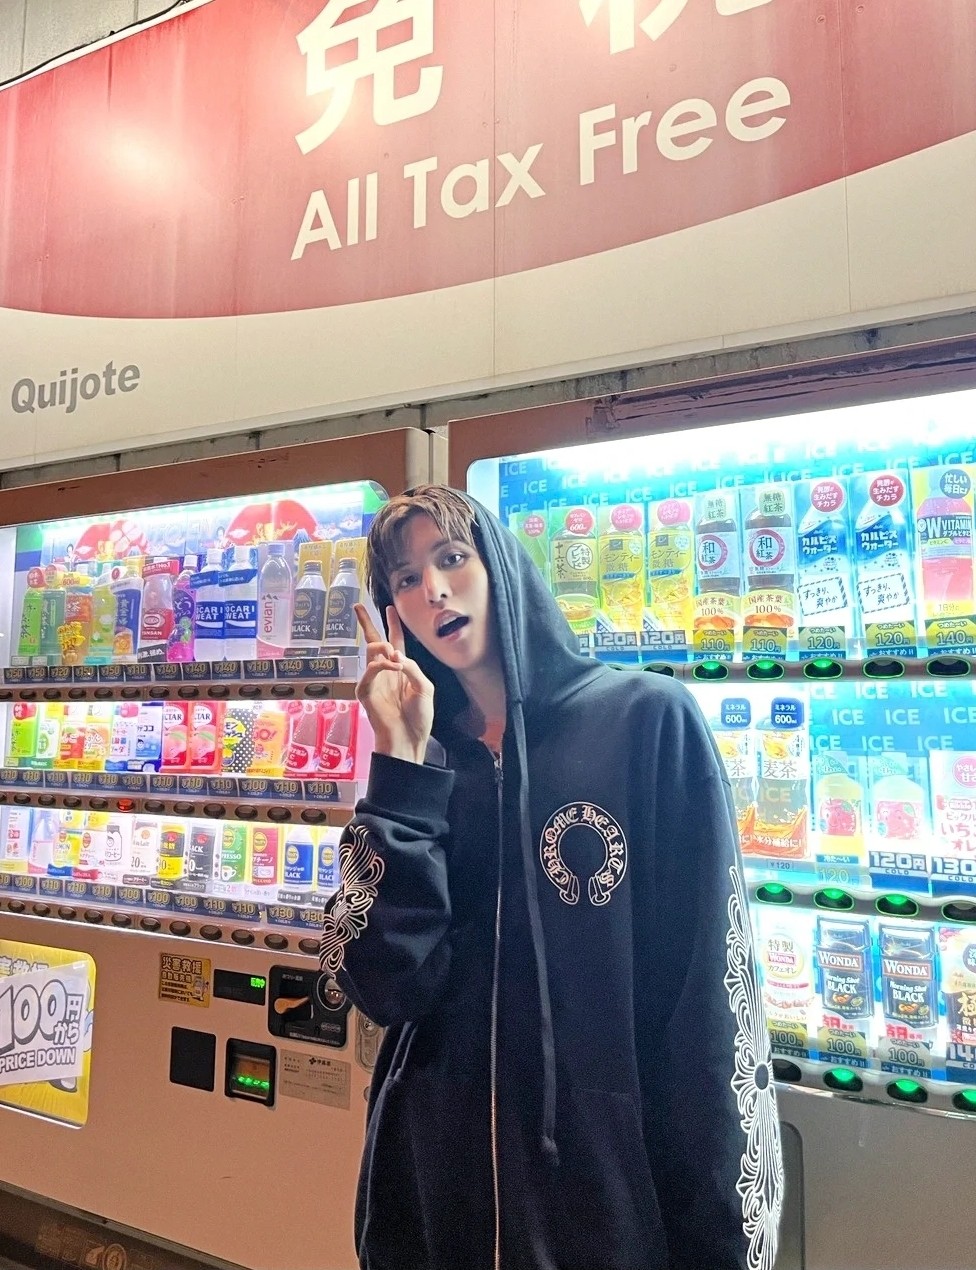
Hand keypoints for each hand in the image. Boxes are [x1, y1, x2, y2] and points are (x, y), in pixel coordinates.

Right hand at [355, 604, 433, 763]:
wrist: (408, 739)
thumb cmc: (418, 718)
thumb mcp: (424, 687)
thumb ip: (411, 667)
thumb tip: (394, 653)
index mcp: (401, 669)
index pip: (395, 641)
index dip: (392, 624)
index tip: (389, 608)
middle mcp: (386, 671)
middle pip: (374, 641)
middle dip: (366, 623)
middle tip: (357, 607)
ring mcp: (374, 680)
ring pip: (371, 651)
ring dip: (383, 647)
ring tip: (395, 657)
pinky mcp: (365, 691)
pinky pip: (370, 669)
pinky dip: (382, 665)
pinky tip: (393, 666)